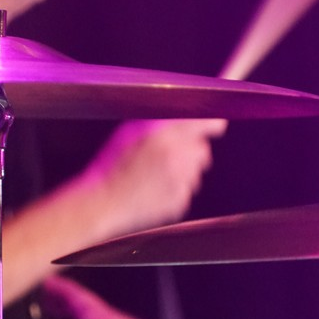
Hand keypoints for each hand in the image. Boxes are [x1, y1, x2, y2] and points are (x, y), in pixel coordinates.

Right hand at [89, 118, 224, 237]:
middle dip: (190, 150)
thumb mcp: (131, 131)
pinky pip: (186, 190)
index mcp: (165, 135)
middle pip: (203, 150)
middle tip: (166, 154)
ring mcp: (180, 182)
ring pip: (195, 171)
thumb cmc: (111, 164)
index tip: (216, 125)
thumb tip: (186, 117)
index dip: (213, 124)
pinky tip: (154, 188)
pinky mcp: (180, 201)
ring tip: (154, 174)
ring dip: (182, 170)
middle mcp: (177, 157)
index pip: (208, 123)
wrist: (102, 201)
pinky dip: (175, 188)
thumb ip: (161, 123)